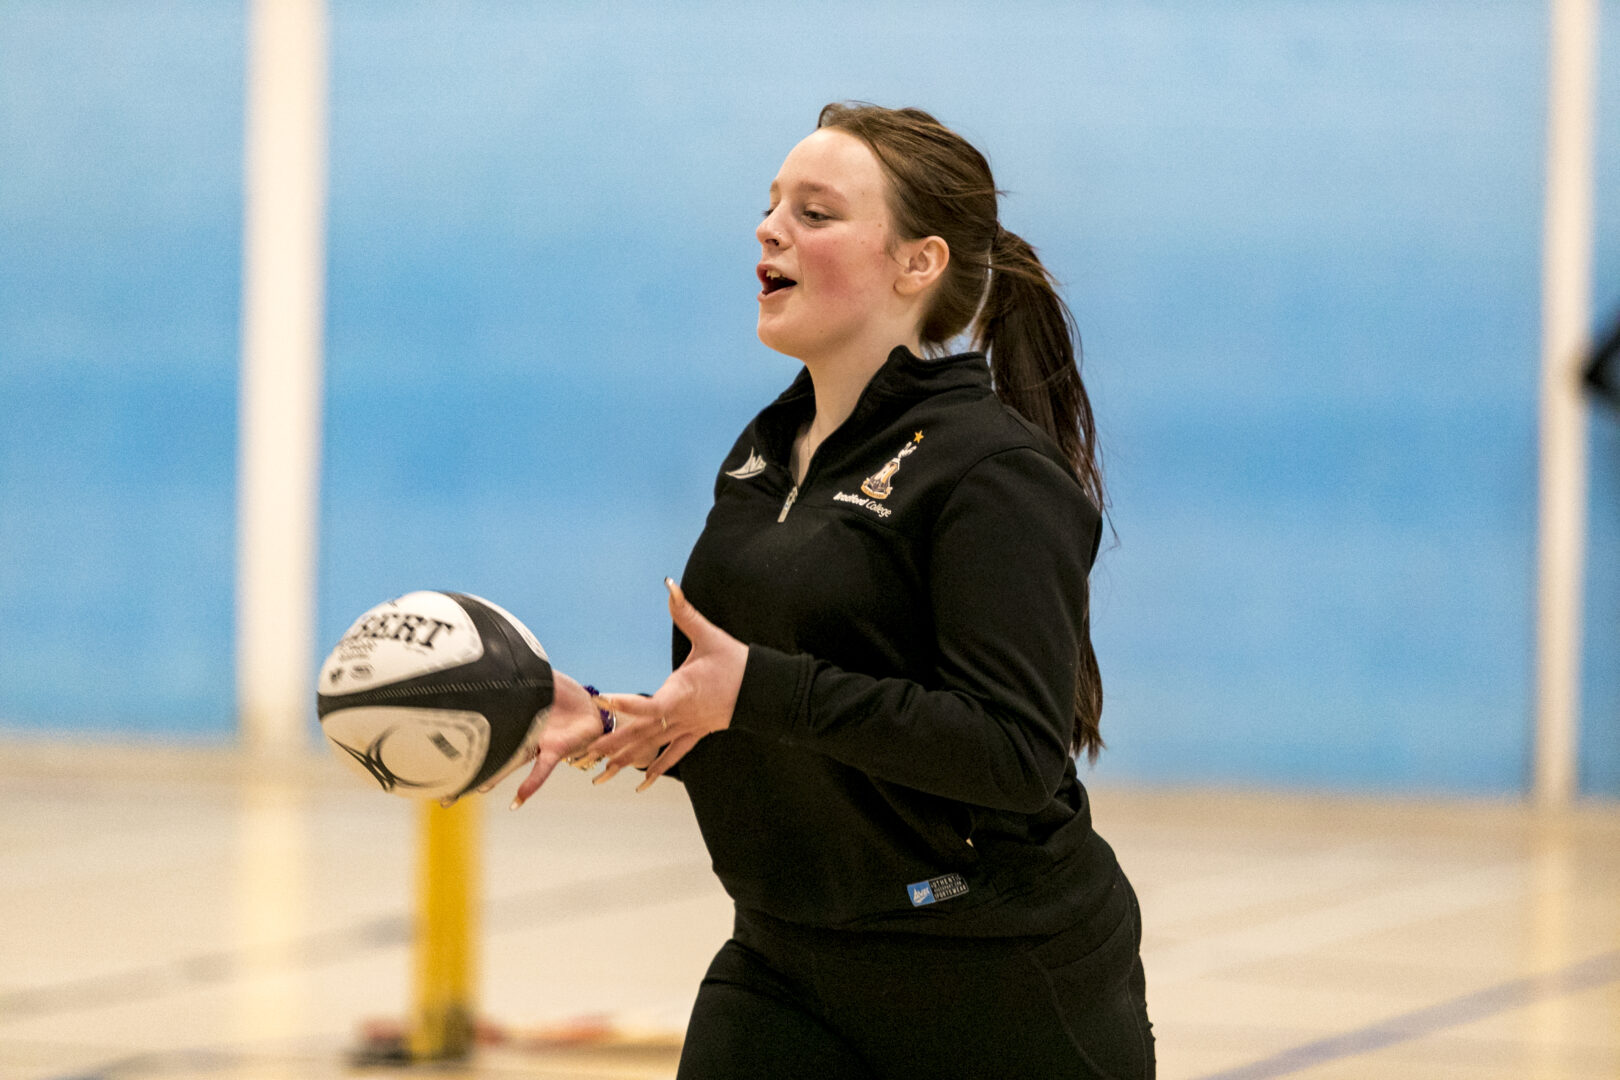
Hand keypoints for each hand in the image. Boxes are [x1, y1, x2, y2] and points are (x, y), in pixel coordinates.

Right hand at [445, 670, 609, 809]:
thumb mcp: (537, 678)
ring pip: (510, 762)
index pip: (485, 729)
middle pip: (491, 751)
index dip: (464, 740)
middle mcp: (521, 734)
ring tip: (474, 789)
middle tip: (446, 784)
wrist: (593, 705)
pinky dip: (530, 784)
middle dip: (471, 766)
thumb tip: (494, 657)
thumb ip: (518, 672)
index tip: (439, 751)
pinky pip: (541, 769)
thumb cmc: (565, 695)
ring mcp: (536, 744)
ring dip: (494, 776)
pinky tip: (518, 800)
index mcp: (515, 717)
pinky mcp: (556, 750)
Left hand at [589, 578, 745, 790]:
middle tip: (585, 754)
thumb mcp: (710, 635)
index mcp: (680, 693)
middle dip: (613, 744)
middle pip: (641, 734)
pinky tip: (641, 785)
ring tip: (599, 776)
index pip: (648, 703)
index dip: (624, 702)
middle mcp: (680, 716)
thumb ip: (685, 612)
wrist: (765, 690)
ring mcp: (687, 728)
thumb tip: (670, 585)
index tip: (602, 699)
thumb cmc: (736, 662)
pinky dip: (657, 770)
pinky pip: (674, 756)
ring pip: (653, 750)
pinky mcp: (695, 734)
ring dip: (626, 762)